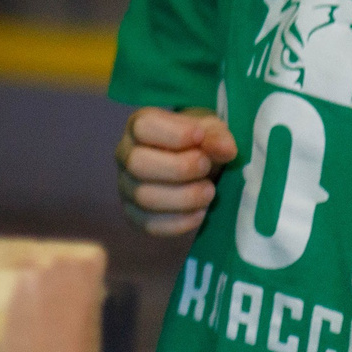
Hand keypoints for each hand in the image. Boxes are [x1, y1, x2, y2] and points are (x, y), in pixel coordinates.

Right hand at [115, 106, 237, 235]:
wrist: (194, 166)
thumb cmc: (198, 143)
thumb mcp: (210, 131)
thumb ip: (217, 137)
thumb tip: (225, 149)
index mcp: (139, 127)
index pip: (143, 127)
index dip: (175, 134)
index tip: (200, 136)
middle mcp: (125, 155)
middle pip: (137, 164)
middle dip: (180, 168)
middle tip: (205, 166)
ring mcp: (127, 187)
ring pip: (144, 197)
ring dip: (185, 197)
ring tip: (209, 191)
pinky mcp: (135, 215)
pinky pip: (151, 225)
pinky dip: (181, 222)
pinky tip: (201, 212)